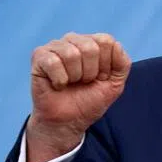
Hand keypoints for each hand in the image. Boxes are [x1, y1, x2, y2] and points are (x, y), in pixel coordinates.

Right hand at [26, 33, 130, 161]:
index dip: (106, 66)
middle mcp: (74, 40)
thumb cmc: (89, 100)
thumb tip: (116, 44)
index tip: (99, 78)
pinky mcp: (39, 56)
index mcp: (93, 42)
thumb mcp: (115, 84)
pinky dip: (59, 80)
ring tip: (71, 83)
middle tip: (83, 82)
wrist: (69, 121)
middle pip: (90, 47)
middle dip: (90, 72)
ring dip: (75, 76)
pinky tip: (58, 84)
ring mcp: (55, 46)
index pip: (106, 41)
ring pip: (71, 54)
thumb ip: (122, 63)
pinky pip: (53, 62)